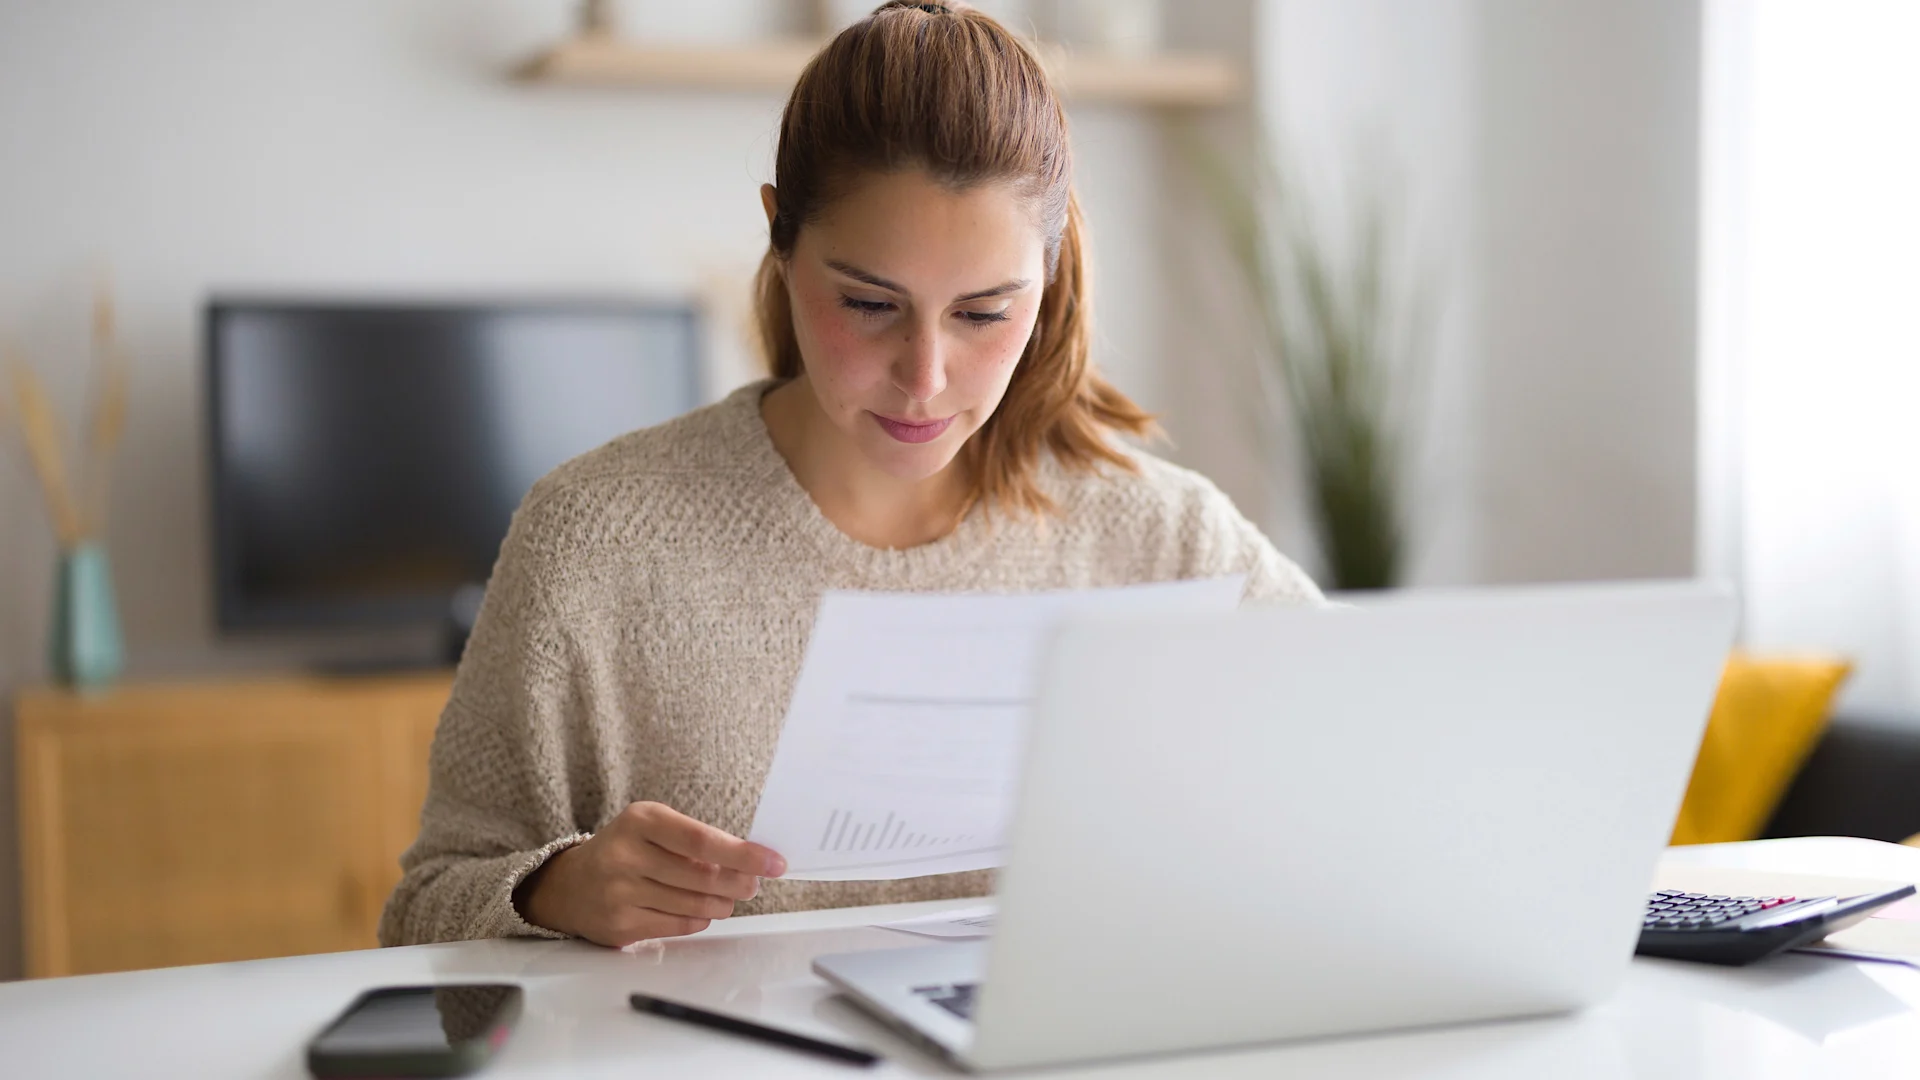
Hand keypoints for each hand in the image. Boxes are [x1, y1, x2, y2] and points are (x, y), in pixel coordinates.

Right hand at [515, 801, 786, 946]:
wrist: (570, 885)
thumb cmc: (625, 850)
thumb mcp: (652, 827)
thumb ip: (695, 839)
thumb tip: (750, 860)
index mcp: (641, 821)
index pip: (703, 840)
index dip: (744, 854)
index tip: (775, 862)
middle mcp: (626, 855)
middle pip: (704, 876)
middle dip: (739, 882)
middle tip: (754, 884)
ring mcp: (620, 893)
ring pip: (696, 904)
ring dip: (724, 903)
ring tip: (729, 897)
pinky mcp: (620, 926)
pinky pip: (680, 925)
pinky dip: (701, 918)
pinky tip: (702, 910)